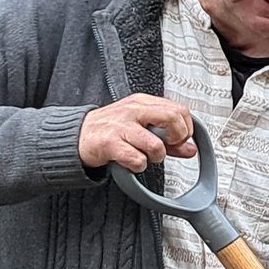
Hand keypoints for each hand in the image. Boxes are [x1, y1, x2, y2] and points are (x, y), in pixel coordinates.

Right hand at [80, 95, 197, 172]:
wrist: (77, 136)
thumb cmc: (110, 130)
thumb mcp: (142, 127)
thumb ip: (168, 138)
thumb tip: (190, 149)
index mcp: (143, 102)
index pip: (179, 110)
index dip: (185, 128)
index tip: (178, 139)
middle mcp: (133, 110)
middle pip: (173, 118)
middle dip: (176, 138)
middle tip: (167, 147)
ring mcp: (121, 126)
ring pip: (156, 145)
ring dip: (155, 157)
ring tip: (144, 156)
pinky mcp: (109, 143)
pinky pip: (137, 159)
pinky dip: (138, 166)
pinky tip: (130, 162)